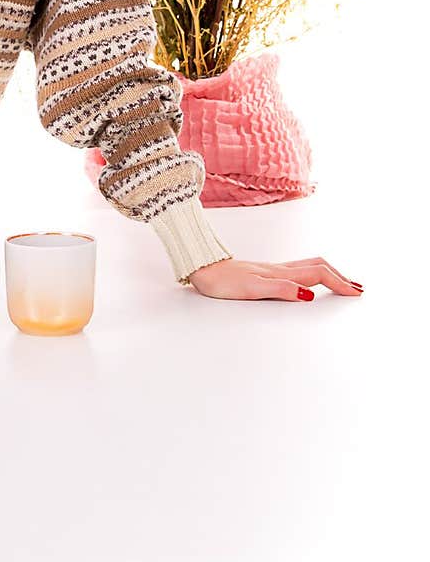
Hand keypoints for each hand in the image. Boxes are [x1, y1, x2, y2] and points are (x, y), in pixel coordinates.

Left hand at [187, 256, 364, 300]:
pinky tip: (312, 280)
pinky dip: (314, 274)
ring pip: (310, 266)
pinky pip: (298, 270)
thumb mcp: (251, 289)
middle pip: (319, 266)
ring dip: (330, 273)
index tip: (357, 292)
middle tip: (358, 288)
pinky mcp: (265, 272)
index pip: (319, 275)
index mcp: (281, 273)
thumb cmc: (222, 281)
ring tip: (343, 281)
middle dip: (341, 276)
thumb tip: (309, 295)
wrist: (202, 268)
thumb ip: (280, 290)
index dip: (340, 282)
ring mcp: (273, 269)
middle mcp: (280, 269)